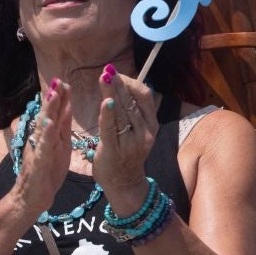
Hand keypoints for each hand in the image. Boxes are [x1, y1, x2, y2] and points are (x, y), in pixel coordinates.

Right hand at [9, 78, 71, 224]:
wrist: (32, 197)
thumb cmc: (46, 173)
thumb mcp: (59, 148)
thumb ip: (61, 128)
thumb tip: (66, 107)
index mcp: (50, 136)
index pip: (55, 114)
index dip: (60, 98)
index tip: (65, 81)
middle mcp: (42, 140)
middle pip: (48, 115)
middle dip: (53, 98)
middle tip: (58, 80)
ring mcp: (39, 150)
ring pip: (44, 127)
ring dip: (49, 111)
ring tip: (53, 95)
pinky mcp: (39, 162)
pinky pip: (43, 147)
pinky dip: (46, 135)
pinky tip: (49, 124)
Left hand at [95, 66, 156, 214]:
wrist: (124, 183)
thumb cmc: (128, 154)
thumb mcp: (139, 132)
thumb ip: (134, 112)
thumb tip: (128, 86)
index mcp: (151, 125)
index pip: (144, 96)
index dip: (131, 82)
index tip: (117, 74)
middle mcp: (145, 132)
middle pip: (132, 101)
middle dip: (119, 83)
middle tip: (108, 70)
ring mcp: (131, 142)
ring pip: (122, 111)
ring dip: (111, 92)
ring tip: (104, 77)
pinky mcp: (115, 149)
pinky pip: (111, 128)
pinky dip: (108, 113)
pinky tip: (105, 101)